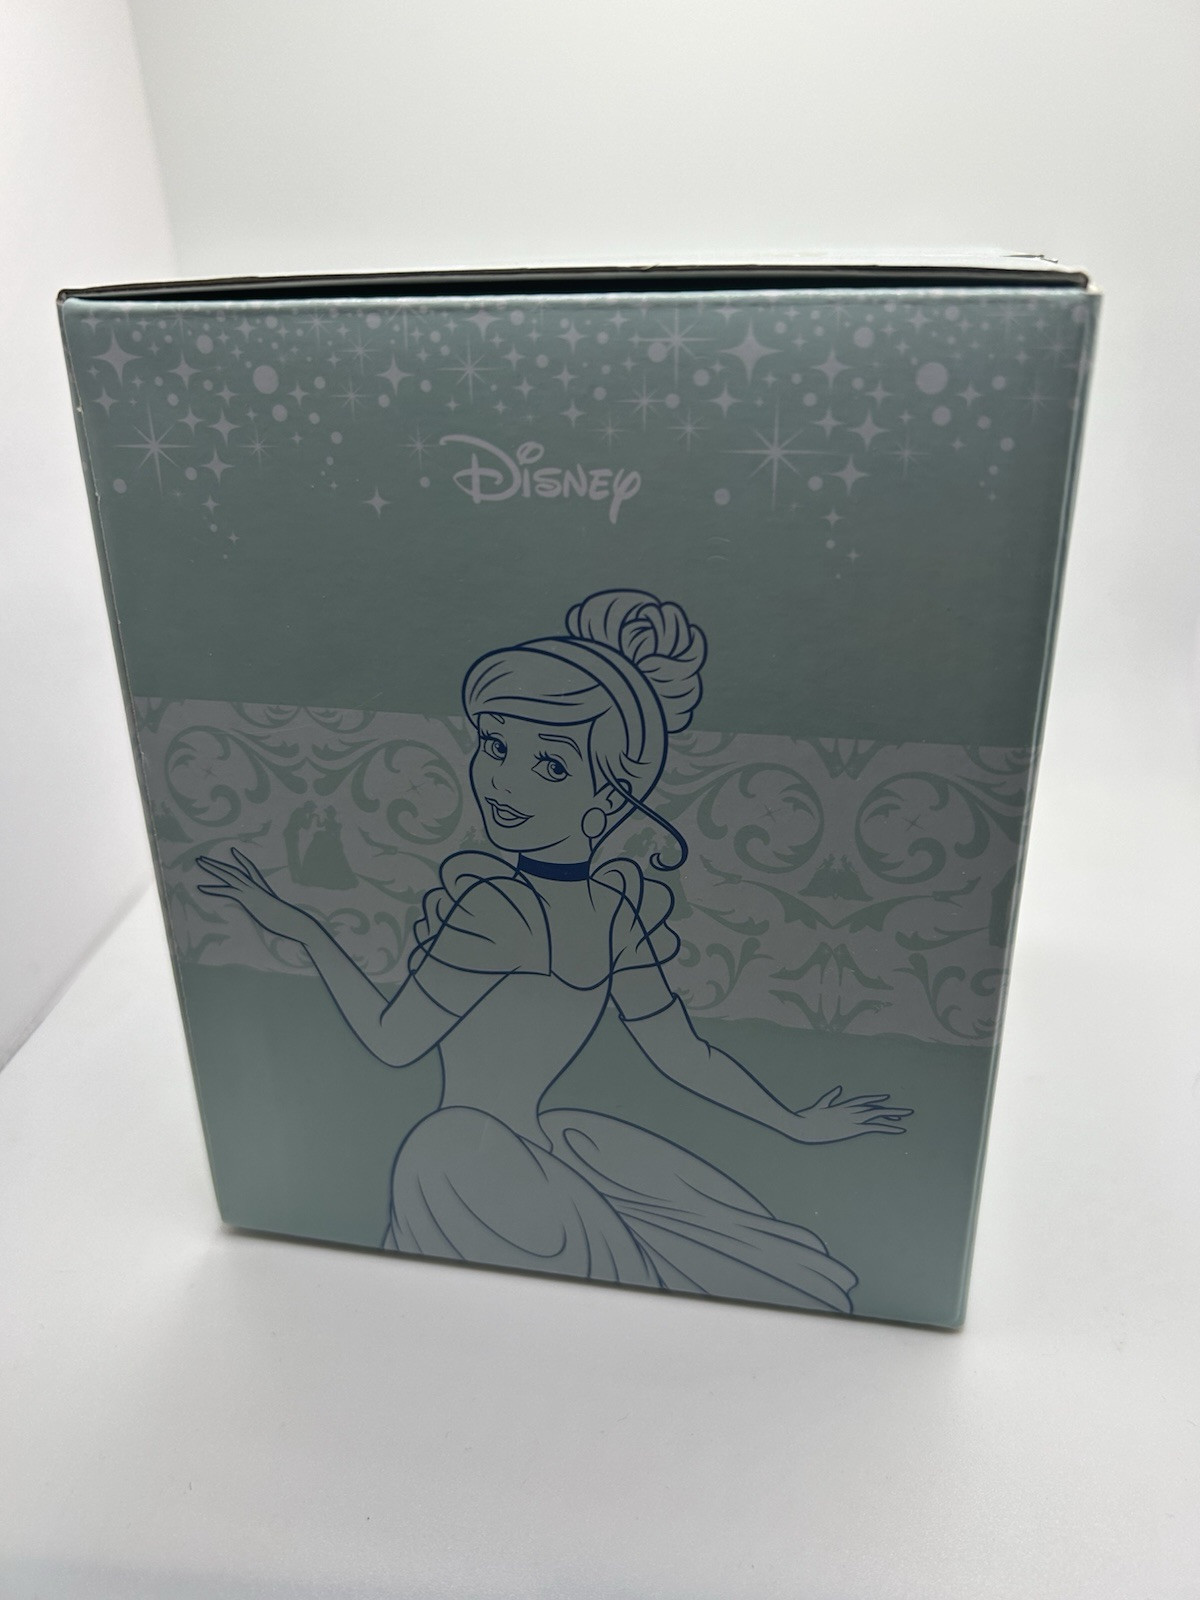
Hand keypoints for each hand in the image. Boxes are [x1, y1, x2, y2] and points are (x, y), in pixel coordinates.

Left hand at [196, 848, 312, 943]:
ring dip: (212, 868)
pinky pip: (227, 890)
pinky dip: (212, 888)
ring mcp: (250, 891)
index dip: (241, 859)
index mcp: (262, 887)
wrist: (290, 919)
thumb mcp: (278, 912)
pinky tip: (200, 887)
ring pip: (228, 875)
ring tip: (199, 862)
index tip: (233, 851)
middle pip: (233, 870)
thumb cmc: (287, 919)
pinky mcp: (246, 898)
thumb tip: (273, 914)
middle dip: (217, 863)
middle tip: (202, 858)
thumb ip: (272, 909)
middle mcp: (255, 885)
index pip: (250, 868)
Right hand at [789, 1086, 912, 1143]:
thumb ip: (830, 1096)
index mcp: (843, 1106)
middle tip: (908, 1111)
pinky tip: (900, 1129)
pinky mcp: (853, 1128)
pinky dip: (889, 1127)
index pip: (864, 1101)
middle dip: (892, 1109)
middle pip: (875, 1107)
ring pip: (878, 1114)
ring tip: (907, 1116)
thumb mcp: (820, 1105)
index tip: (887, 1099)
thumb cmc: (808, 1117)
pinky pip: (875, 1127)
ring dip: (894, 1115)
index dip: (876, 1099)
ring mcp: (853, 1119)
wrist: (802, 1125)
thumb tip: (839, 1088)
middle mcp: (851, 1110)